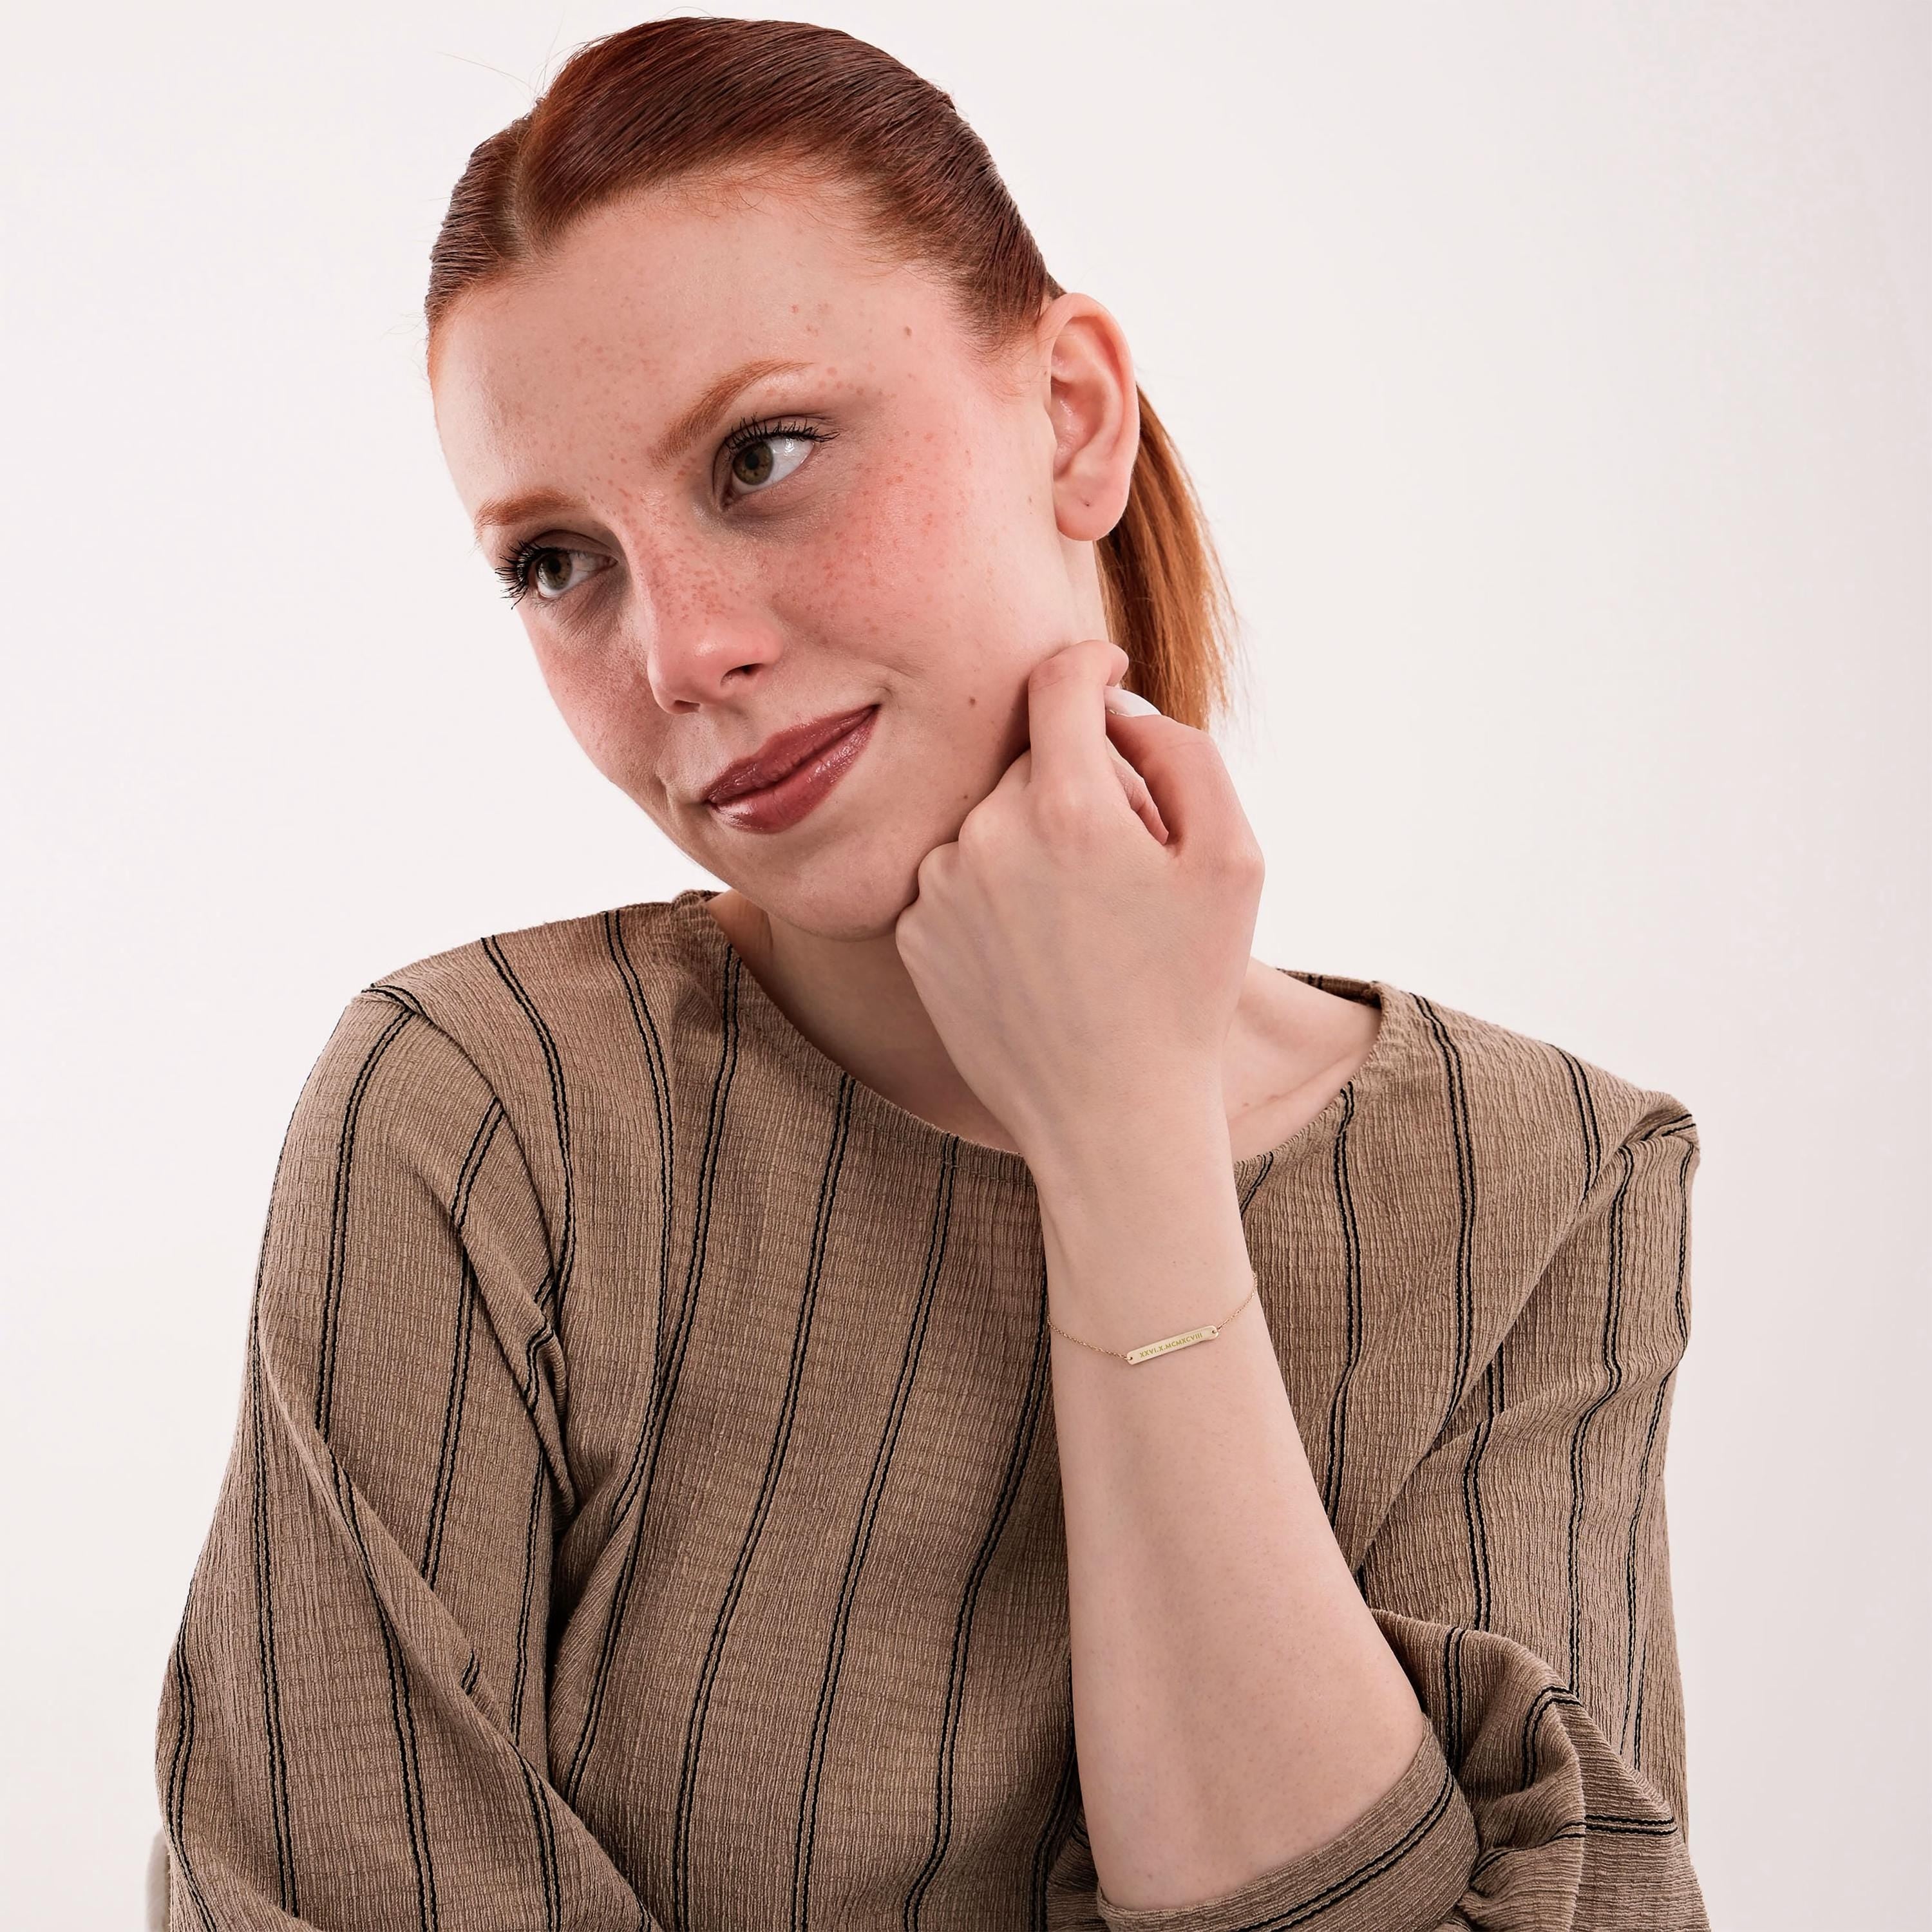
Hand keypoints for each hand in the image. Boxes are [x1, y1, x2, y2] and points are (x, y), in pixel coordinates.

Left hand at [893, 639, 1264, 1179]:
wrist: (1111, 1116)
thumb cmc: (1185, 988)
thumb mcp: (1233, 860)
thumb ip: (1183, 753)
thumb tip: (1119, 707)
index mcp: (1066, 806)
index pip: (1056, 680)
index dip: (1089, 664)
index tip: (1107, 672)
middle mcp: (984, 836)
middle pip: (1028, 759)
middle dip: (1078, 782)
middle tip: (1126, 857)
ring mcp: (938, 888)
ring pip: (988, 819)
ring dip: (1031, 840)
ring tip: (1082, 920)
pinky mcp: (913, 936)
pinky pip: (956, 877)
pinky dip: (994, 892)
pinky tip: (1038, 951)